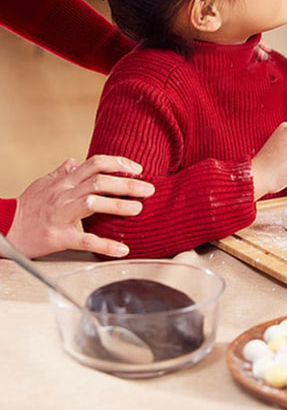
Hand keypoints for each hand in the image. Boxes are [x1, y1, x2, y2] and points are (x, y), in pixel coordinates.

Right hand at [5, 156, 154, 258]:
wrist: (3, 228)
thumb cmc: (26, 207)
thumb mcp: (43, 184)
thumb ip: (62, 173)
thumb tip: (75, 160)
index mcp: (65, 182)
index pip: (95, 163)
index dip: (119, 163)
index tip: (137, 168)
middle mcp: (64, 194)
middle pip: (100, 181)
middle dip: (127, 184)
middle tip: (148, 189)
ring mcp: (61, 215)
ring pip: (94, 204)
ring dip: (119, 205)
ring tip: (138, 209)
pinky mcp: (59, 237)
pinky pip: (85, 240)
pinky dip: (106, 245)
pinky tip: (123, 249)